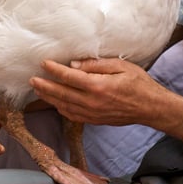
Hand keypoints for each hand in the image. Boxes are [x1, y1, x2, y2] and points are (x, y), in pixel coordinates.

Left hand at [30, 58, 166, 126]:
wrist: (150, 107)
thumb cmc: (139, 83)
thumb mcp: (120, 66)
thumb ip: (96, 64)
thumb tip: (73, 64)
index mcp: (98, 86)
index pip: (69, 77)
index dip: (54, 70)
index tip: (43, 63)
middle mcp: (92, 102)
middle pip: (62, 93)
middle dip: (45, 86)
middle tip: (32, 79)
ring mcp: (92, 113)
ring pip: (64, 106)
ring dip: (49, 98)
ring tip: (38, 90)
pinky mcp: (95, 120)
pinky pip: (72, 115)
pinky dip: (61, 109)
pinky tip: (55, 102)